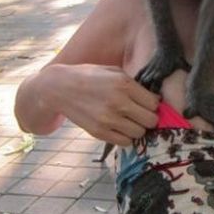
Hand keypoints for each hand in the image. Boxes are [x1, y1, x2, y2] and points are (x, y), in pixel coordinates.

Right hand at [16, 64, 159, 146]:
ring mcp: (108, 119)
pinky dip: (125, 137)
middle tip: (140, 114)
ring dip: (137, 128)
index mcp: (124, 84)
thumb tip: (154, 99)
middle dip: (148, 117)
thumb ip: (133, 84)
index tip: (146, 103)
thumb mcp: (114, 71)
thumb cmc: (90, 76)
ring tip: (129, 121)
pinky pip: (125, 142)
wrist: (59, 88)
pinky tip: (119, 128)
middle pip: (150, 120)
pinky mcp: (99, 132)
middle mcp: (118, 102)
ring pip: (139, 133)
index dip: (152, 104)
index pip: (154, 103)